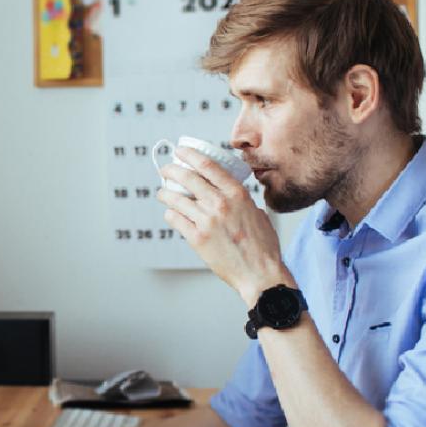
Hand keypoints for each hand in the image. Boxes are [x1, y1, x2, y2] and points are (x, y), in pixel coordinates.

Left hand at [157, 146, 292, 305]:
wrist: (260, 274)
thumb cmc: (263, 247)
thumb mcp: (258, 214)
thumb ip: (243, 202)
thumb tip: (231, 197)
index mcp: (237, 194)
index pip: (208, 166)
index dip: (189, 155)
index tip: (180, 151)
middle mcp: (220, 204)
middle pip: (188, 179)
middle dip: (172, 170)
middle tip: (165, 169)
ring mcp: (207, 221)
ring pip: (176, 200)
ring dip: (166, 194)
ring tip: (163, 193)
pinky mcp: (197, 239)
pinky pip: (176, 220)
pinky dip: (171, 215)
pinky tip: (172, 214)